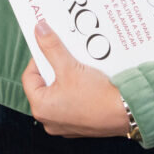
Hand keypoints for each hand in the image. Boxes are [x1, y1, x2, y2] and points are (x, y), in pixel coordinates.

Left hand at [21, 22, 130, 138]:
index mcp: (41, 107)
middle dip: (54, 67)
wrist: (125, 112)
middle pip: (44, 84)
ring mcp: (63, 124)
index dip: (39, 59)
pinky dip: (75, 89)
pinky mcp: (77, 124)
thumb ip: (51, 47)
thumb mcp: (70, 67)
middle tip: (65, 55)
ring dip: (66, 77)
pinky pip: (70, 101)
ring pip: (58, 93)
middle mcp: (49, 120)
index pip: (29, 76)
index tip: (50, 48)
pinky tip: (87, 80)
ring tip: (77, 66)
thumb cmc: (96, 95)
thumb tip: (40, 30)